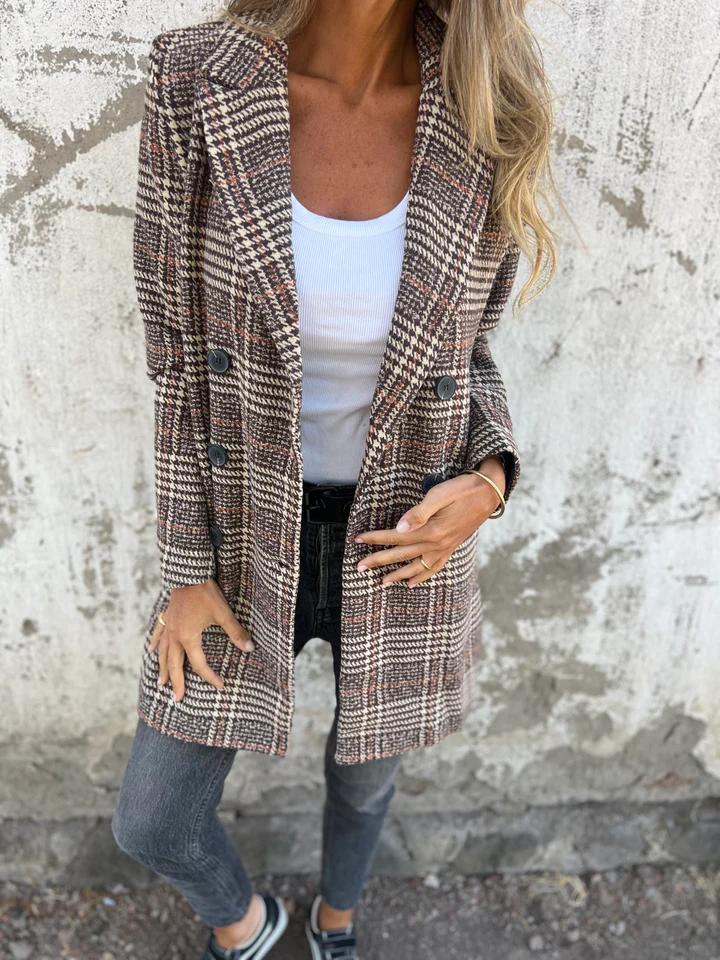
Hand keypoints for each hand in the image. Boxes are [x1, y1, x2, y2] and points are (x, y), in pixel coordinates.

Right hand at [150, 579, 253, 699]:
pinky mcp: (167, 616)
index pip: (199, 664)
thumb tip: (250, 648)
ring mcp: (168, 626)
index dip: (210, 676)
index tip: (220, 686)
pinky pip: (157, 633)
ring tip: (161, 683)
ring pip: (162, 652)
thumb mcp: (223, 613)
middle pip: (175, 664)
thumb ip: (236, 632)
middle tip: (177, 699)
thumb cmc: (206, 592)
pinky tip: (149, 650)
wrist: (189, 572)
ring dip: (162, 668)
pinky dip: (154, 643)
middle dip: (177, 683)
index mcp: (189, 637)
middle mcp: (175, 635)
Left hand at [353, 456, 505, 587]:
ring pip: (416, 567)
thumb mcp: (439, 495)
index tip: (357, 540)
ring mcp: (445, 548)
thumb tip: (398, 529)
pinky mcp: (451, 548)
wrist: (489, 493)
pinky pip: (434, 568)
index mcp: (431, 531)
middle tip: (359, 568)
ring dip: (398, 575)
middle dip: (379, 561)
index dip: (375, 538)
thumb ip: (418, 513)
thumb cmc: (462, 489)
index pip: (396, 537)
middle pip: (401, 555)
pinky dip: (422, 577)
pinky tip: (412, 583)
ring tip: (382, 583)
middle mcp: (437, 544)